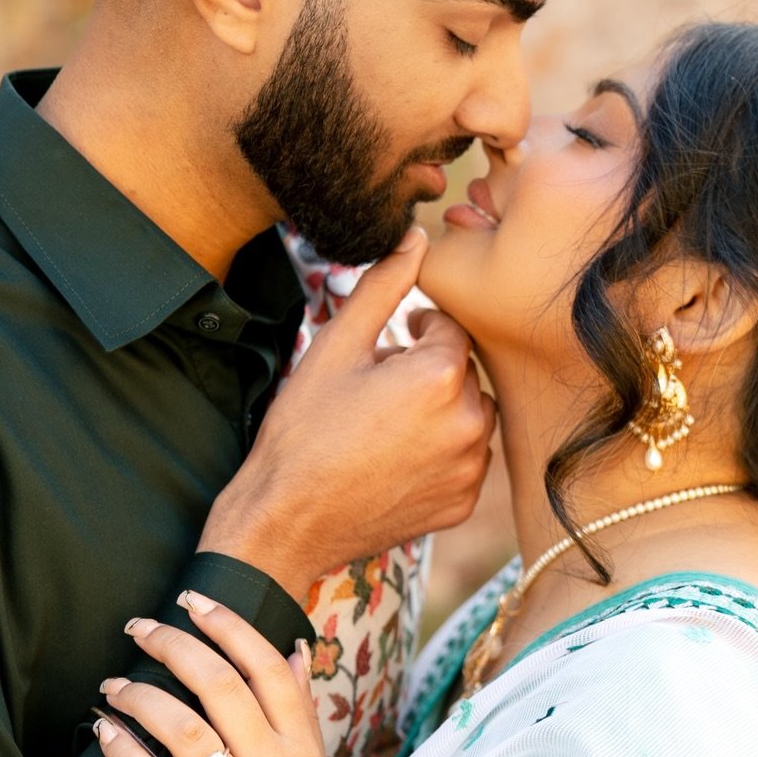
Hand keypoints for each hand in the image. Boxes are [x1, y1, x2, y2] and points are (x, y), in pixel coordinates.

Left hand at [95, 592, 354, 756]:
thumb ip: (304, 716)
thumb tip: (296, 650)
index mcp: (303, 753)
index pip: (270, 669)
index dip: (230, 627)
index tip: (195, 600)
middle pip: (221, 685)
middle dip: (174, 645)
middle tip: (139, 626)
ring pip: (184, 727)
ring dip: (141, 695)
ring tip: (112, 683)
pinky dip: (125, 752)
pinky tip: (103, 732)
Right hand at [198, 226, 495, 602]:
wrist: (287, 520)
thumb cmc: (303, 430)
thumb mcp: (336, 347)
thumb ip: (383, 285)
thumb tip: (416, 236)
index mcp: (442, 375)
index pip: (451, 328)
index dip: (419, 329)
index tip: (394, 339)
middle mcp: (469, 422)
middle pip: (464, 373)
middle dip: (429, 370)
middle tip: (380, 386)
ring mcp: (469, 469)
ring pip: (470, 416)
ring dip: (440, 410)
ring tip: (387, 422)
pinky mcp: (462, 503)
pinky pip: (465, 460)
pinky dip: (441, 452)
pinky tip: (396, 457)